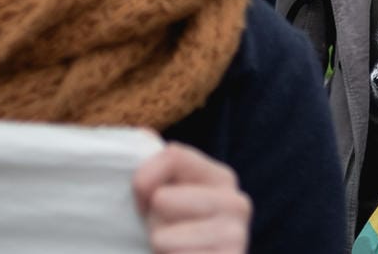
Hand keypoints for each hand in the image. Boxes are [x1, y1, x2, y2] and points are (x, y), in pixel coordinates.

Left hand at [133, 143, 251, 253]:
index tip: (140, 200)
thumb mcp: (160, 200)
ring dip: (160, 248)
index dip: (143, 178)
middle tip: (164, 234)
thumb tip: (142, 135)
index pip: (172, 155)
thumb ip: (153, 168)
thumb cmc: (175, 239)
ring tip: (174, 252)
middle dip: (152, 221)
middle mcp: (237, 202)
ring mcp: (237, 237)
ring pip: (163, 237)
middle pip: (163, 198)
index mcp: (220, 177)